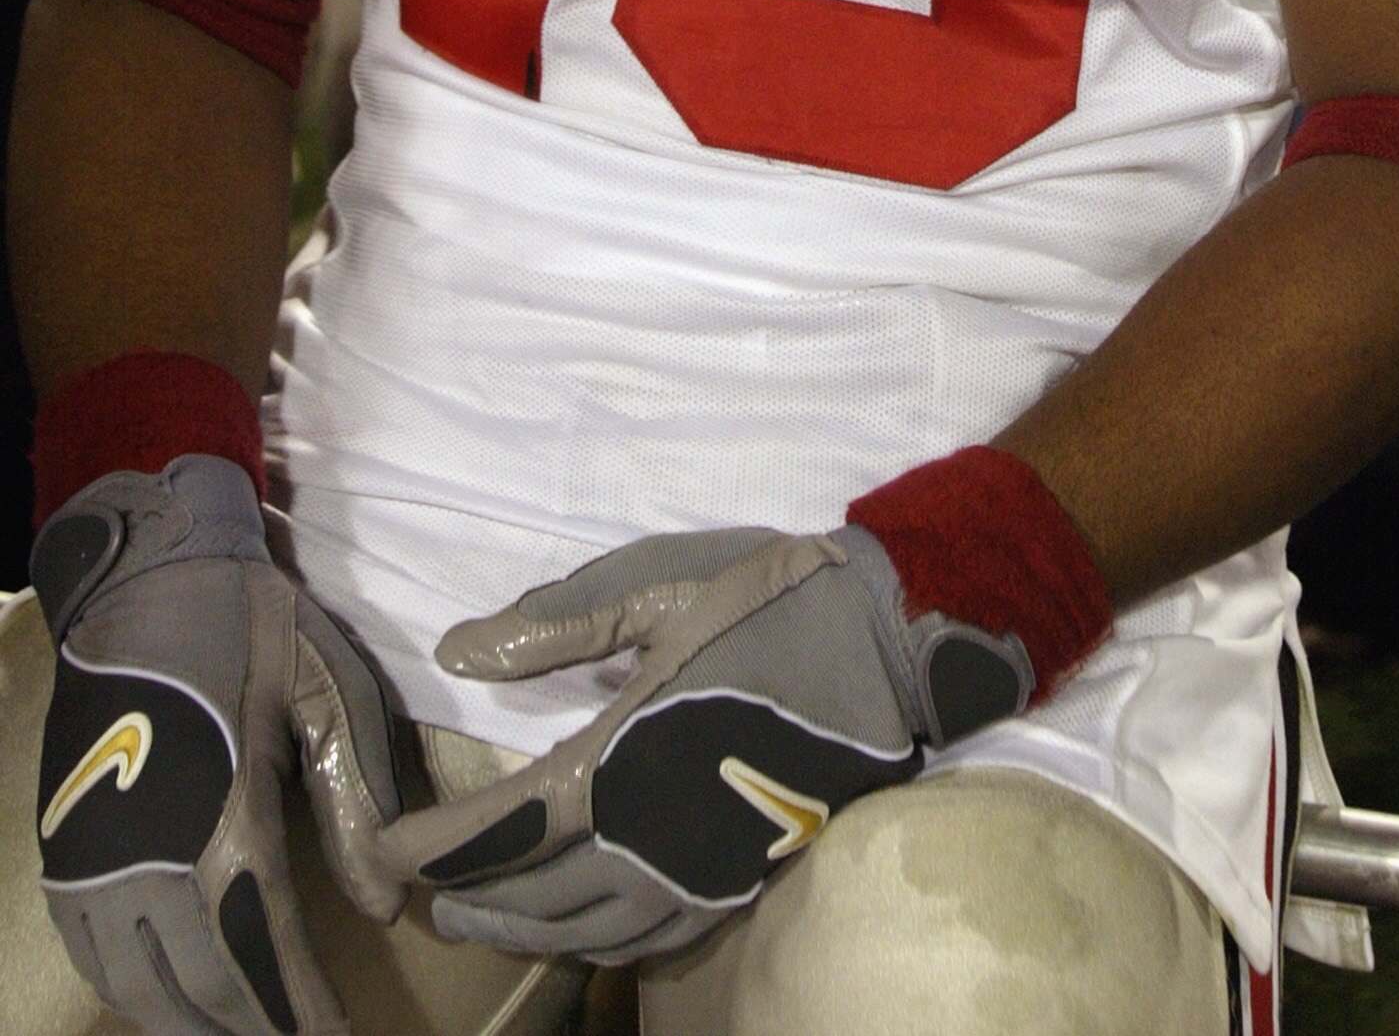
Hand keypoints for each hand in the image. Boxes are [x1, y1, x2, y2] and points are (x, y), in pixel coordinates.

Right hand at [34, 454, 405, 1034]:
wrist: (140, 574)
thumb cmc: (246, 624)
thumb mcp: (326, 689)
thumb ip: (356, 801)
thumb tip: (387, 907)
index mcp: (220, 817)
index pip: (261, 954)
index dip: (298, 1015)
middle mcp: (145, 858)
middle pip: (198, 989)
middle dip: (252, 1031)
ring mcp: (92, 861)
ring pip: (138, 988)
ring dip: (192, 1024)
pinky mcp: (62, 851)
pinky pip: (93, 957)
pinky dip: (138, 996)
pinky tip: (175, 1002)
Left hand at [378, 524, 1034, 965]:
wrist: (890, 640)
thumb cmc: (770, 600)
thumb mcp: (659, 583)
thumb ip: (556, 624)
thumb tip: (455, 652)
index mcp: (625, 756)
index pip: (503, 827)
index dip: (434, 849)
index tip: (379, 858)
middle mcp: (655, 833)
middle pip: (538, 897)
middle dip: (471, 899)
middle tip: (418, 893)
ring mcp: (701, 867)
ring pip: (591, 931)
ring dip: (526, 930)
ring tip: (480, 917)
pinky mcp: (740, 876)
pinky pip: (651, 937)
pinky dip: (598, 943)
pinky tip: (583, 928)